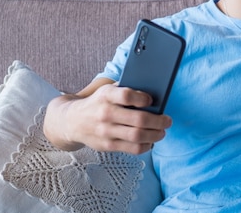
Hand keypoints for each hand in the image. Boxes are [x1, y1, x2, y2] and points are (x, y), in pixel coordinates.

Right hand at [44, 80, 171, 153]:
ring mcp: (105, 131)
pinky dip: (146, 145)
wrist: (72, 120)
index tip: (151, 100)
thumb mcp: (107, 91)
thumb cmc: (98, 102)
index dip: (143, 98)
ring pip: (138, 136)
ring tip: (162, 132)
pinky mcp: (107, 146)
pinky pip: (132, 149)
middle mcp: (105, 113)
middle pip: (139, 120)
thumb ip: (126, 91)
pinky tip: (150, 141)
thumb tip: (153, 95)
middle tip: (168, 120)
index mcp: (106, 96)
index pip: (127, 96)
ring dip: (155, 135)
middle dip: (159, 121)